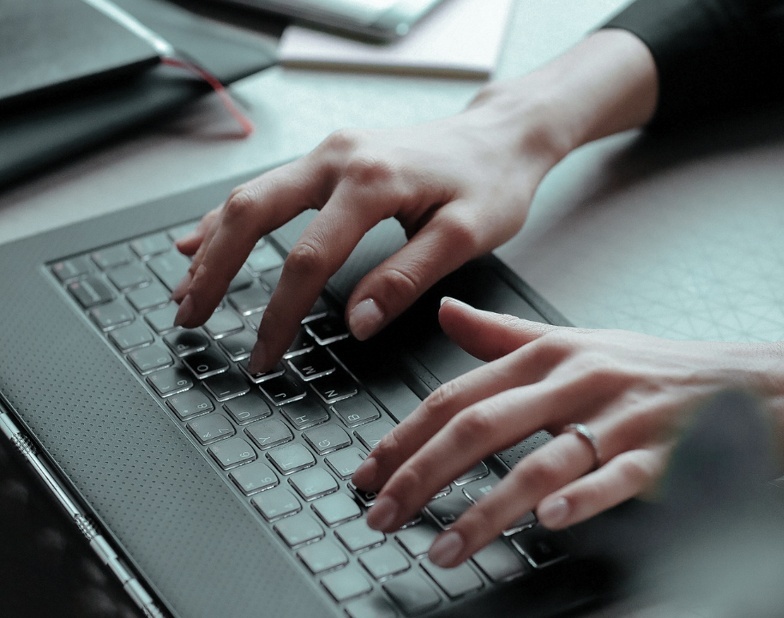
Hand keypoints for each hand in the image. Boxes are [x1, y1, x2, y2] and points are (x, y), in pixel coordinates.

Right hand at [171, 102, 560, 370]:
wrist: (501, 136)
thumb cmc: (491, 183)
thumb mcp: (464, 236)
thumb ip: (405, 279)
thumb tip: (355, 323)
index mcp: (371, 181)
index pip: (307, 259)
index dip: (280, 314)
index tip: (265, 354)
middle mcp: (338, 158)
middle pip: (252, 214)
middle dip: (215, 271)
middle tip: (189, 317)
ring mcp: (329, 153)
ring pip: (250, 196)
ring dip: (213, 244)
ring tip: (185, 288)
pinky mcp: (330, 159)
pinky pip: (267, 187)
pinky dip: (229, 218)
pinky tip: (201, 238)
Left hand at [352, 298, 783, 567]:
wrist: (749, 381)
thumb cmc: (651, 367)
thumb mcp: (575, 341)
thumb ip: (502, 335)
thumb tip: (446, 314)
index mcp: (546, 353)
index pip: (457, 394)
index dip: (405, 434)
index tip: (368, 471)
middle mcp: (574, 379)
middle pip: (480, 425)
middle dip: (421, 473)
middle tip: (381, 513)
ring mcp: (618, 416)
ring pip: (537, 462)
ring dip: (483, 509)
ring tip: (441, 547)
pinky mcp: (662, 452)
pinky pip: (614, 478)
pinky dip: (579, 500)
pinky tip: (546, 524)